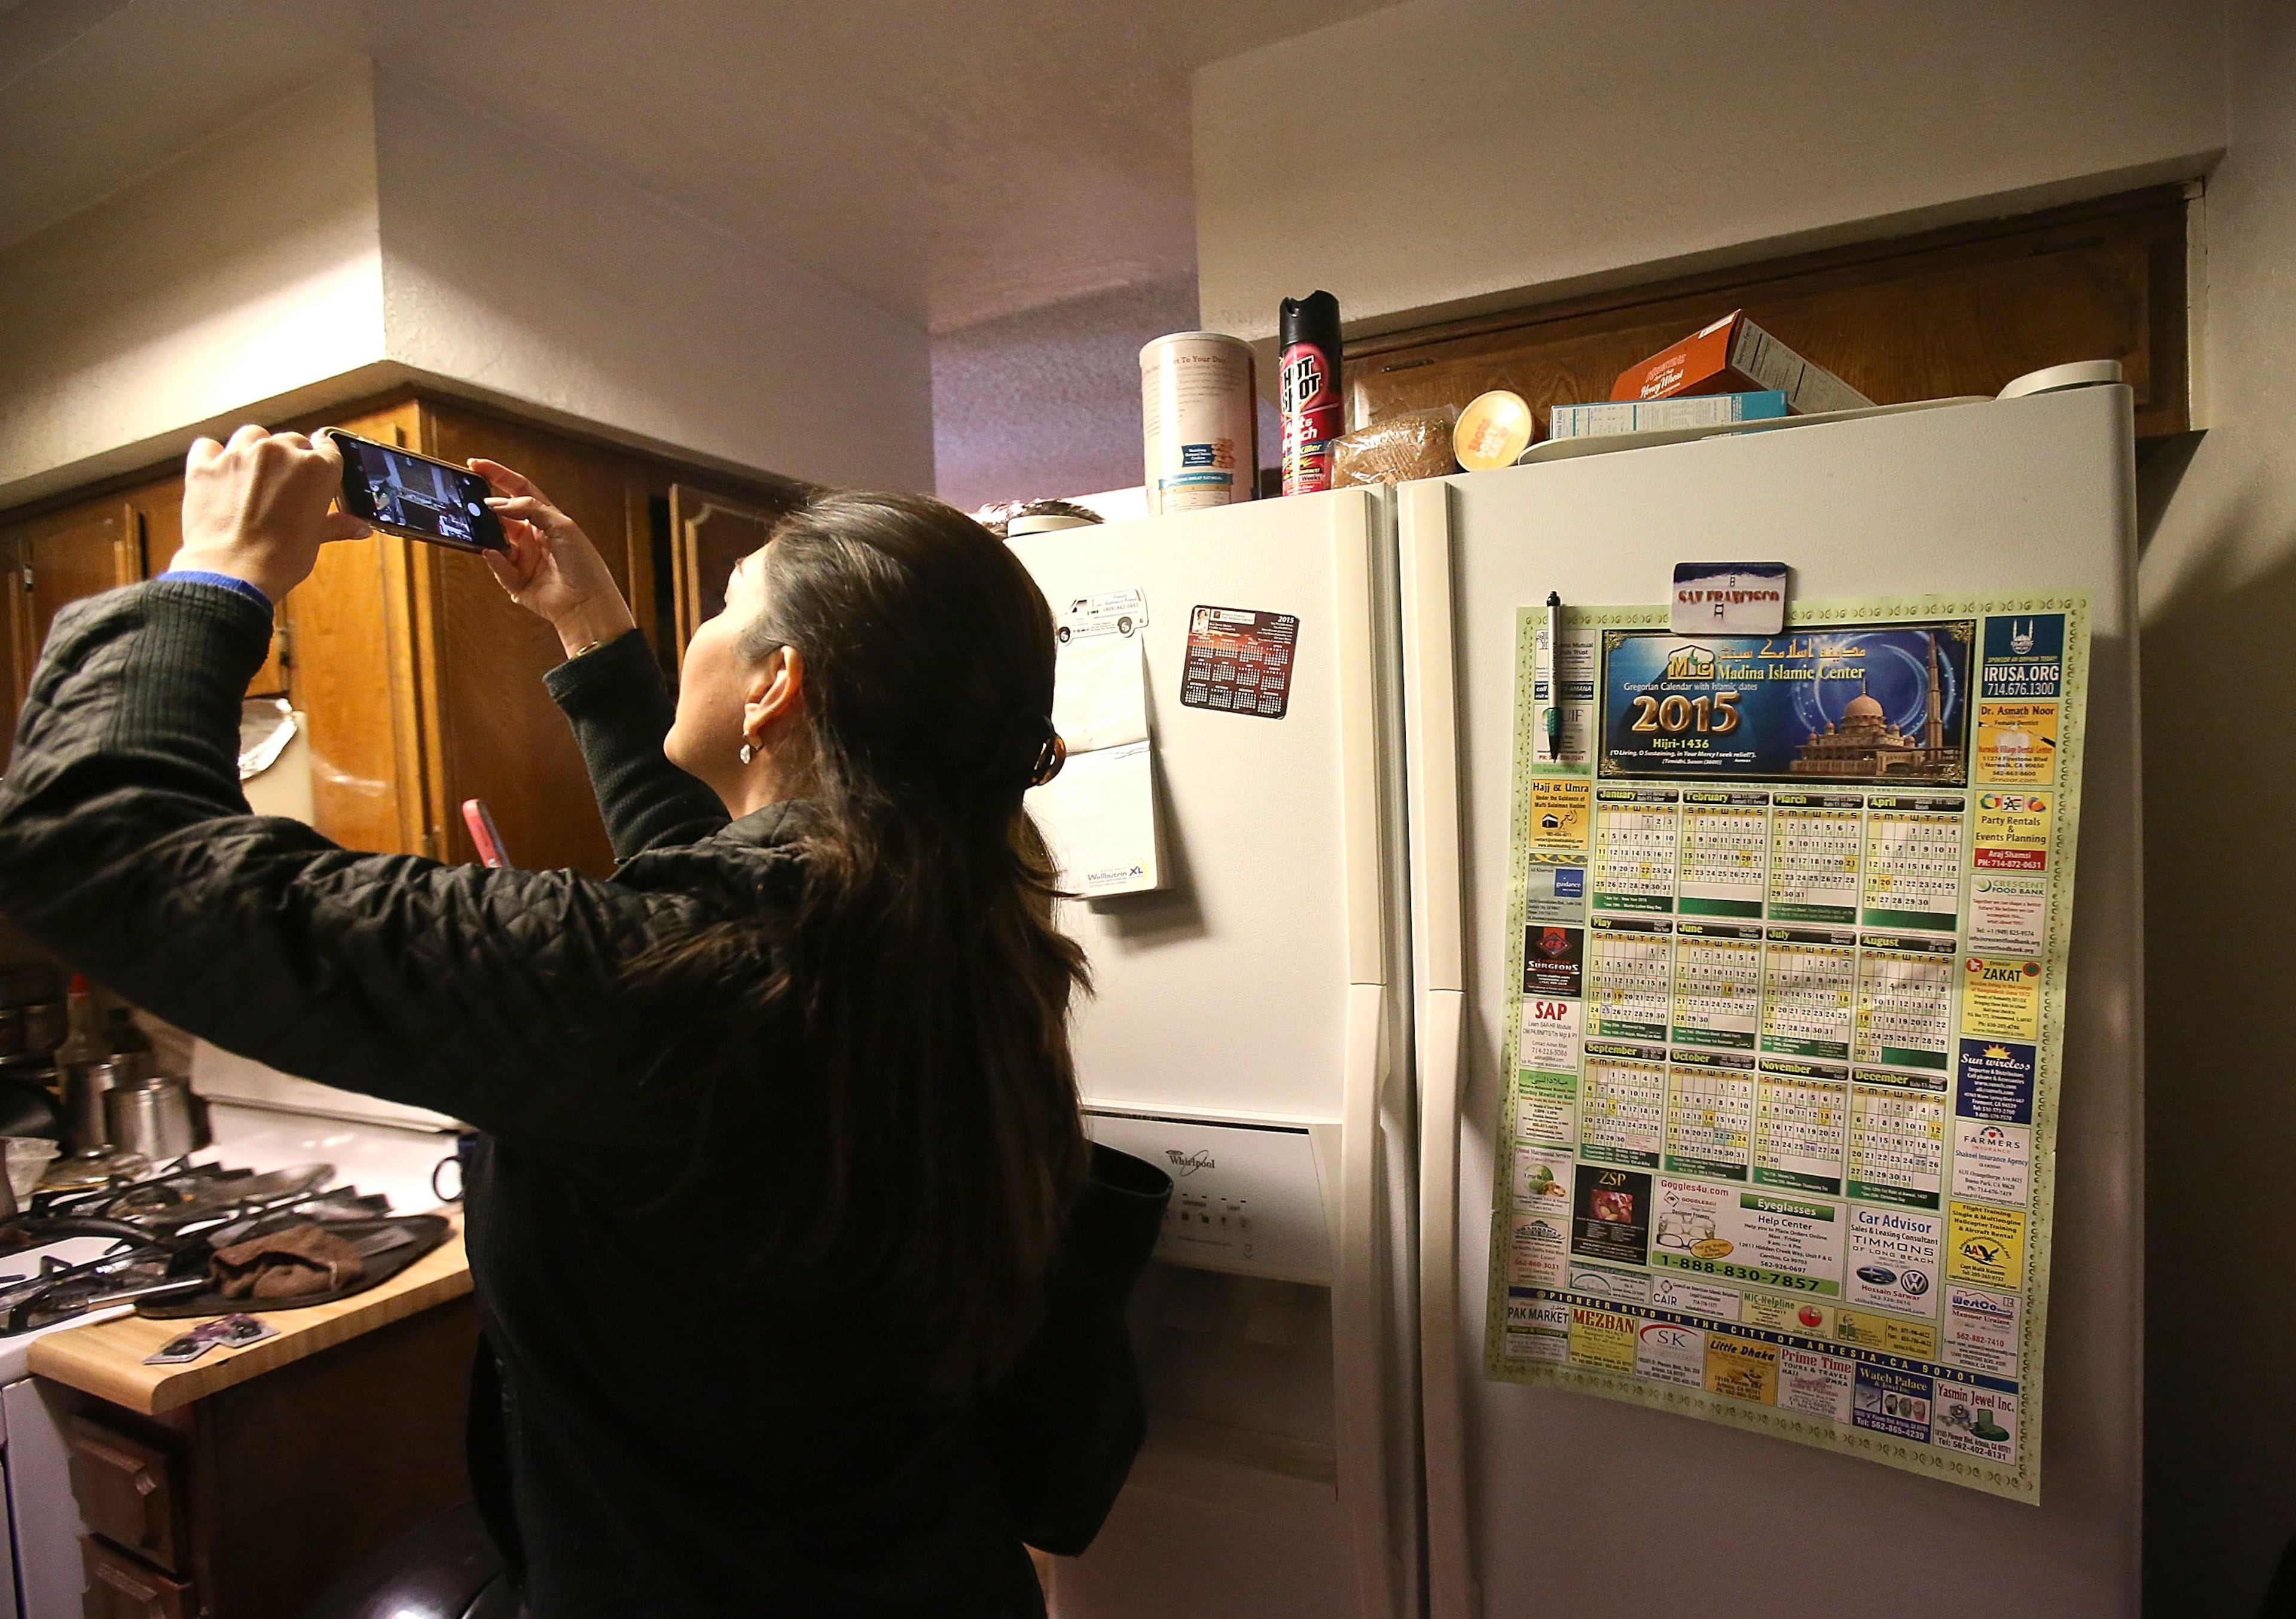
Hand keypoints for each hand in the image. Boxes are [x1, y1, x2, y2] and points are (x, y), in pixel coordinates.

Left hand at [173, 426, 370, 602]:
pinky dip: (214, 456)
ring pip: (252, 436)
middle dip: (290, 460)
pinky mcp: (205, 464)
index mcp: (316, 468)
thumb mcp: (315, 539)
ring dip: (255, 450)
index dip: (323, 462)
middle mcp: (279, 452)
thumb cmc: (280, 559)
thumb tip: (360, 527)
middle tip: (285, 489)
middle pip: (290, 442)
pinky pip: (209, 446)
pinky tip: (219, 474)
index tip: (317, 472)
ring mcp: (239, 455)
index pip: (328, 448)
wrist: (233, 573)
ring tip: (253, 477)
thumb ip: (337, 524)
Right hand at [473, 459, 635, 657]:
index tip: (475, 464)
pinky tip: (494, 554)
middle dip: (485, 505)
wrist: (587, 603)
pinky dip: (495, 560)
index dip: (498, 475)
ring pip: (494, 539)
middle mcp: (533, 537)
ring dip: (487, 532)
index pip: (518, 489)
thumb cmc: (583, 564)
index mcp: (546, 519)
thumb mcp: (561, 525)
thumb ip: (529, 508)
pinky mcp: (515, 580)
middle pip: (502, 514)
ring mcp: (523, 558)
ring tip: (477, 523)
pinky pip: (497, 566)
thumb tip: (497, 502)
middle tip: (468, 497)